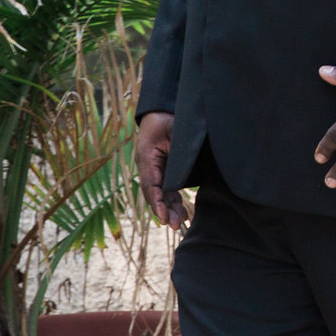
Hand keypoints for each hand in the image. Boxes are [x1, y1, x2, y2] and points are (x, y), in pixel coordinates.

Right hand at [134, 111, 189, 226]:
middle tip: (175, 225)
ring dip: (170, 208)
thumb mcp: (174, 130)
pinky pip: (167, 189)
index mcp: (146, 157)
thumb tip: (188, 164)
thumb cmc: (168, 118)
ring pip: (161, 193)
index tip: (163, 217)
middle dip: (164, 210)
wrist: (163, 110)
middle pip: (155, 193)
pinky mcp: (164, 170)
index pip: (150, 185)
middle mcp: (148, 166)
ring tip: (180, 222)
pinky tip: (182, 213)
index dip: (157, 202)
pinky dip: (173, 201)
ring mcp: (155, 169)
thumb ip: (179, 148)